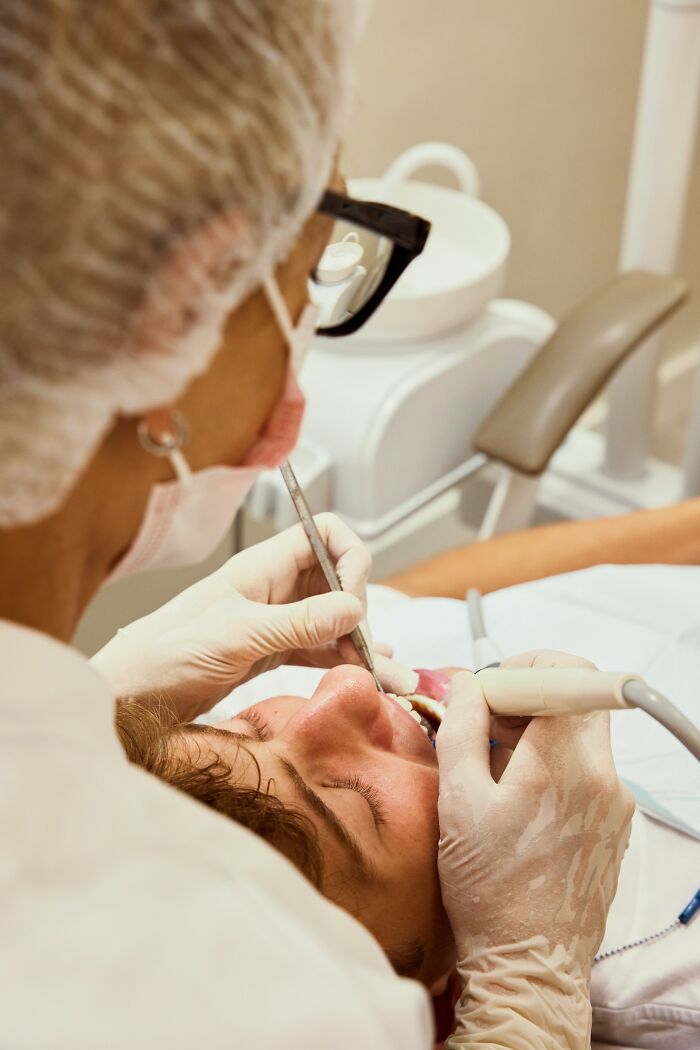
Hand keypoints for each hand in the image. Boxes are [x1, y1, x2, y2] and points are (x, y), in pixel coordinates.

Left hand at [93, 514, 376, 721]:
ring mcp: (276, 620)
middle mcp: (275, 587)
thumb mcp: (237, 635)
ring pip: (333, 620)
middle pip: (338, 579)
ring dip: (363, 644)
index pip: (323, 533)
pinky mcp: (273, 652)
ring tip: (391, 676)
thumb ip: (297, 621)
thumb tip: (353, 608)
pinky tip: (367, 674)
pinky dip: (344, 661)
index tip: (355, 598)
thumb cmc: (167, 653)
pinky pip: (320, 649)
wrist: (133, 694)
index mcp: (263, 566)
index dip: (349, 557)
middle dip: (364, 609)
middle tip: (370, 647)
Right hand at [437, 650, 634, 1047]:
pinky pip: (585, 768)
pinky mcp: (614, 822)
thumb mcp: (458, 801)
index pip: (566, 673)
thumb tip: (466, 684)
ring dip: (536, 732)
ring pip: (579, 733)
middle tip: (484, 723)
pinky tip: (515, 797)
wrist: (529, 963)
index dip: (523, 668)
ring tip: (492, 766)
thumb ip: (461, 728)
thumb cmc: (489, 891)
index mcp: (564, 764)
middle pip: (574, 700)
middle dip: (526, 698)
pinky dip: (551, 764)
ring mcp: (614, 801)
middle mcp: (602, 776)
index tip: (490, 689)